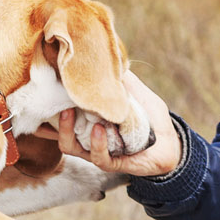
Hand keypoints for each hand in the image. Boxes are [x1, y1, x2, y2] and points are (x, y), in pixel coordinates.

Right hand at [51, 71, 183, 177]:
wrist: (172, 142)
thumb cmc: (152, 117)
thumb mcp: (137, 92)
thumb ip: (122, 79)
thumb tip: (106, 57)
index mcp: (92, 119)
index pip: (66, 113)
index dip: (52, 104)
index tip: (47, 86)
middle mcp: (90, 136)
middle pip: (61, 130)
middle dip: (56, 116)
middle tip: (58, 98)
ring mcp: (98, 150)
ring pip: (71, 145)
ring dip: (68, 130)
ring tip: (71, 113)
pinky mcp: (112, 162)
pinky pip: (98, 157)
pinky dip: (97, 144)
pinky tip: (100, 130)